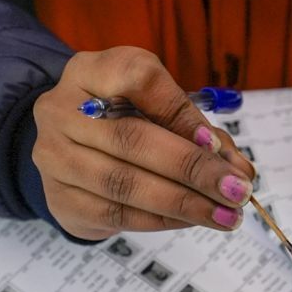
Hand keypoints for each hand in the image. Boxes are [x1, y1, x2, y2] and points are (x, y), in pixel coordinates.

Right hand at [32, 47, 254, 239]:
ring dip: (184, 203)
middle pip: (131, 138)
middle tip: (237, 191)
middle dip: (193, 169)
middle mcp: (61, 110)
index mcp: (90, 71)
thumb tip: (237, 169)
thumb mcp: (154, 105)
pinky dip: (162, 220)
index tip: (217, 144)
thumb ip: (195, 128)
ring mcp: (54, 157)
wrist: (69, 150)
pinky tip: (192, 220)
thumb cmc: (123, 119)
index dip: (181, 114)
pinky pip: (117, 215)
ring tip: (225, 215)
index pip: (139, 79)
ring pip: (125, 184)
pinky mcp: (59, 199)